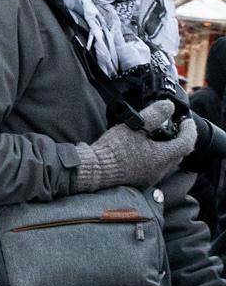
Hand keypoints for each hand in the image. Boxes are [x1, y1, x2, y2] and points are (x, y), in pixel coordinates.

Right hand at [74, 100, 197, 191]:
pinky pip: (156, 168)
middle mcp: (160, 170)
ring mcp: (151, 177)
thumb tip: (168, 106)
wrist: (95, 169)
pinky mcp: (141, 180)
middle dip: (180, 140)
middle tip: (175, 127)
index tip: (186, 121)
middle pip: (179, 154)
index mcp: (162, 156)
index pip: (187, 143)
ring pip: (168, 162)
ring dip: (169, 149)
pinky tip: (146, 150)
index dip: (190, 130)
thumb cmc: (113, 149)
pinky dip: (157, 157)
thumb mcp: (134, 126)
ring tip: (160, 138)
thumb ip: (154, 115)